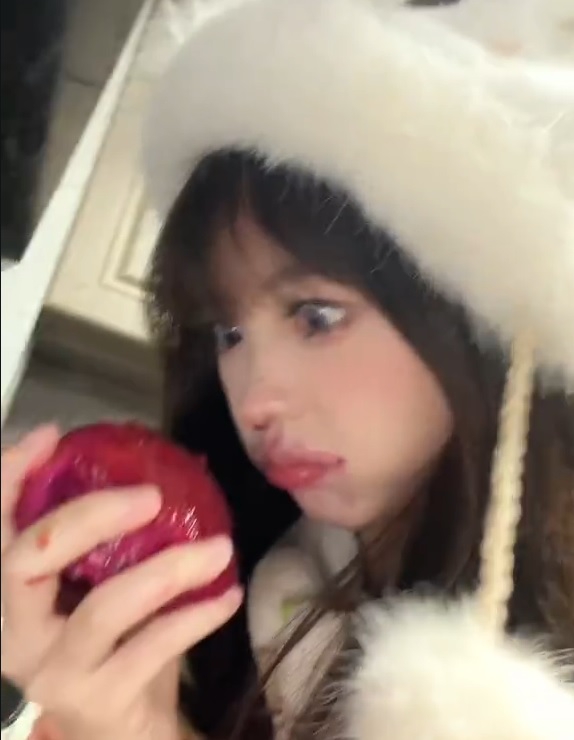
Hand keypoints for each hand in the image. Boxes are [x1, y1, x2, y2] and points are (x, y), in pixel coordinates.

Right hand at [1, 426, 241, 739]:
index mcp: (11, 590)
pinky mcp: (95, 700)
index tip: (50, 434)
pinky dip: (196, 615)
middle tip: (151, 496)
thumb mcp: (99, 582)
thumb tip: (160, 469)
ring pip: (103, 608)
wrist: (121, 726)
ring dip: (168, 571)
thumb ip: (110, 537)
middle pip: (28, 560)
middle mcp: (15, 629)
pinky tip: (227, 593)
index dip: (11, 476)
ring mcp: (52, 668)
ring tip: (219, 549)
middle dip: (89, 517)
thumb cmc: (111, 641)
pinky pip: (152, 646)